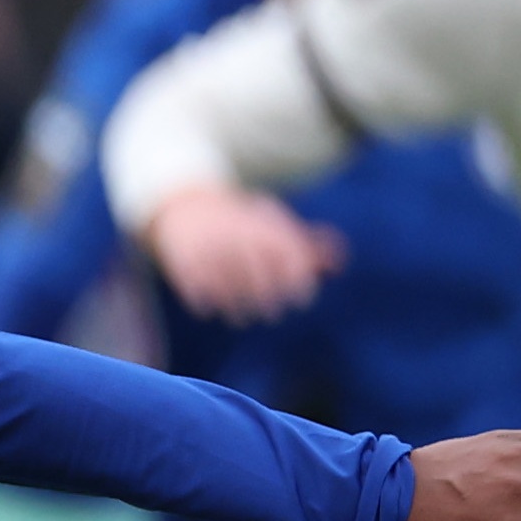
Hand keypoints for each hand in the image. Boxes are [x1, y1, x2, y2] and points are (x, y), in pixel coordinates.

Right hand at [147, 185, 346, 321]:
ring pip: (230, 295)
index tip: (299, 300)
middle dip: (269, 304)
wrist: (186, 203)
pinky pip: (199, 296)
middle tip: (271, 313)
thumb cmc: (240, 222)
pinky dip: (205, 305)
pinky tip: (209, 306)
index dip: (300, 286)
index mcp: (265, 227)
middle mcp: (239, 237)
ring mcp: (210, 250)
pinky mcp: (183, 262)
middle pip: (262, 285)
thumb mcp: (273, 224)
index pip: (292, 262)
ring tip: (240, 317)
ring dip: (238, 311)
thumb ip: (306, 245)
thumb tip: (337, 266)